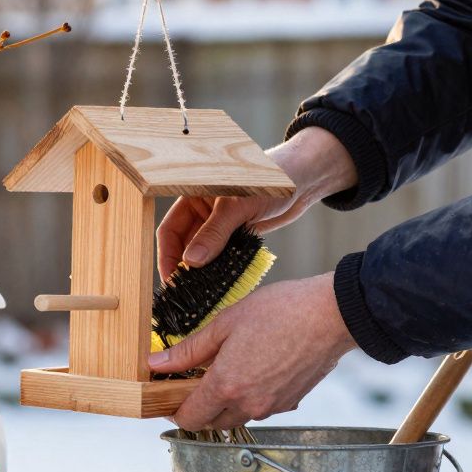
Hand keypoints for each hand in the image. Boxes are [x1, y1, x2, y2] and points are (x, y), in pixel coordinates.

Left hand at [147, 273, 356, 430]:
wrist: (332, 314)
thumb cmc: (281, 311)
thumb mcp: (225, 323)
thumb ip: (189, 350)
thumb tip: (156, 364)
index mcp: (227, 386)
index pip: (189, 419)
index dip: (174, 410)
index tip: (169, 394)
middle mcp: (248, 405)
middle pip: (210, 423)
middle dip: (198, 406)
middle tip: (196, 378)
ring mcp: (271, 407)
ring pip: (235, 417)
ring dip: (224, 402)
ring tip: (228, 368)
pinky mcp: (289, 402)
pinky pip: (259, 409)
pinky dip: (249, 397)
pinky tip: (253, 369)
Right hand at [155, 126, 358, 279]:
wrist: (303, 179)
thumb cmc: (270, 180)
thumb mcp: (239, 206)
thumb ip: (215, 233)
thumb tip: (192, 262)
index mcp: (193, 196)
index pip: (169, 230)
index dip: (168, 256)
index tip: (172, 280)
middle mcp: (201, 212)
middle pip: (183, 245)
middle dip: (183, 268)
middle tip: (185, 292)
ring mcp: (218, 225)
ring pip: (202, 253)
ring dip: (201, 271)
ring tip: (200, 292)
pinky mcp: (234, 235)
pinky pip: (220, 255)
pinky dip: (218, 268)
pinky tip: (219, 282)